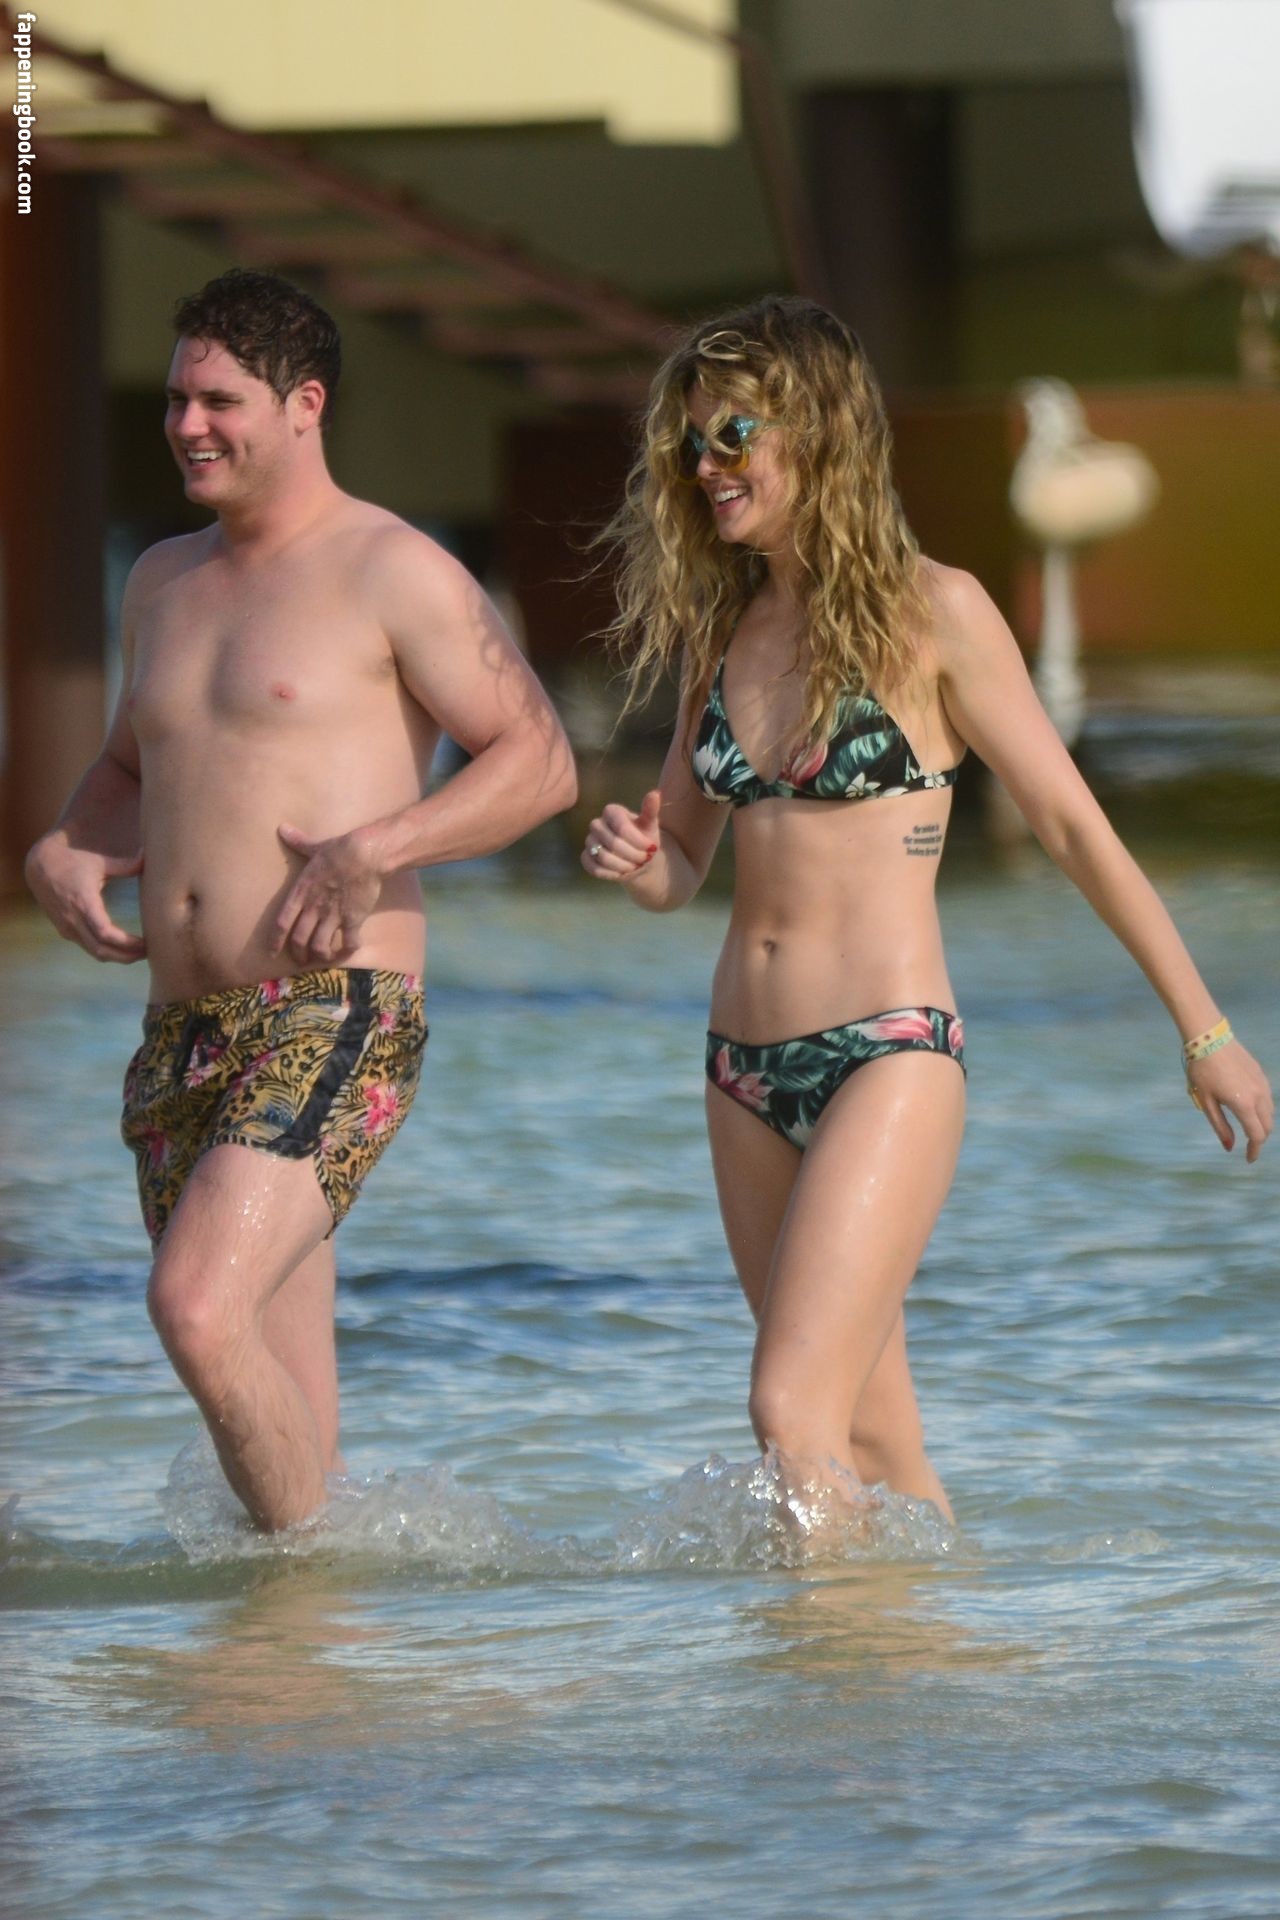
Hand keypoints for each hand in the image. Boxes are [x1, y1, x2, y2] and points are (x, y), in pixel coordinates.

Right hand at [24, 835, 145, 962]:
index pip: (105, 933)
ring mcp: (68, 928)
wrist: (40, 867)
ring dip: (118, 957)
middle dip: (127, 956)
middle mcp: (74, 920)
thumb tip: (147, 857)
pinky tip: (122, 948)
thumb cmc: (72, 862)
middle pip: (102, 950)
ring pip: (95, 952)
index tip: (146, 942)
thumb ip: (125, 865)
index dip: (126, 943)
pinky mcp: (65, 931)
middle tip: (149, 952)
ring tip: (139, 952)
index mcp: (83, 902)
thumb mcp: (99, 862)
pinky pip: (88, 947)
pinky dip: (107, 951)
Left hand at [274, 823, 382, 964]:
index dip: (276, 940)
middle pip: (300, 939)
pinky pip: (349, 943)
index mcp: (301, 892)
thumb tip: (282, 828)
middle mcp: (314, 908)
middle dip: (298, 953)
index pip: (282, 922)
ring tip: (322, 958)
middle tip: (301, 960)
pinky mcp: (353, 919)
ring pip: (320, 946)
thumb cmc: (339, 849)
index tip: (272, 951)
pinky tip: (347, 951)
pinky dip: (347, 951)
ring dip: (320, 955)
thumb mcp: (315, 846)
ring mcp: (333, 916)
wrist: (365, 855)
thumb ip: (298, 842)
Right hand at [582, 790, 660, 882]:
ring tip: (634, 866)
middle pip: (612, 843)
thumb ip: (651, 810)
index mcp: (611, 811)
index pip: (621, 826)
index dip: (637, 840)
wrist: (638, 859)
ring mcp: (589, 841)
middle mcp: (597, 824)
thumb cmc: (644, 838)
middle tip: (644, 859)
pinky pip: (594, 868)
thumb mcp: (651, 825)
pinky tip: (621, 873)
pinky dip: (610, 874)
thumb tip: (655, 794)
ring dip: (623, 866)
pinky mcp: (586, 857)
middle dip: (632, 855)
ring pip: (603, 857)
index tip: (651, 847)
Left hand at [1188, 1040, 1273, 1163]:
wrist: (1209, 1038)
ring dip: (1262, 1124)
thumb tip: (1230, 1147)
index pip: (1256, 1135)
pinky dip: (1263, 1110)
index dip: (1254, 1150)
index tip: (1248, 1159)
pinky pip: (1267, 1098)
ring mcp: (1262, 1083)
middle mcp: (1259, 1095)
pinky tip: (1250, 1109)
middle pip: (1267, 1126)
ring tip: (1249, 1129)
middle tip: (1248, 1146)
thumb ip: (1220, 1126)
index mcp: (1244, 1104)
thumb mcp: (1206, 1102)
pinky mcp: (1260, 1073)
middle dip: (1259, 1139)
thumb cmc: (1202, 1070)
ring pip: (1270, 1112)